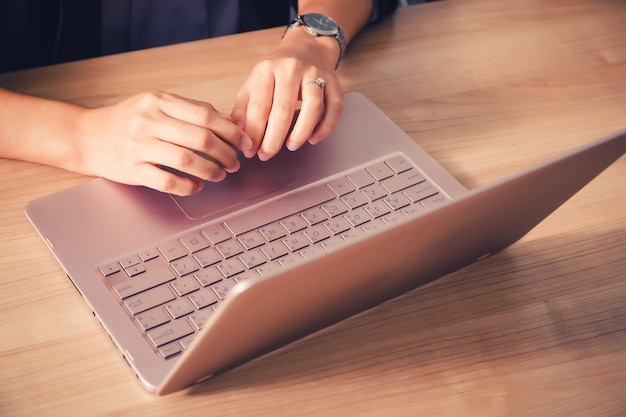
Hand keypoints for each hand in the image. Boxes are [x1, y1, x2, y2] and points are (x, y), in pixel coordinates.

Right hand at [77, 91, 252, 195]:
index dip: (231, 131)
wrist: (85, 136)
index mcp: (159, 101)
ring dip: (211, 171)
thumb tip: (228, 122)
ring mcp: (139, 145)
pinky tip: (196, 186)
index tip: (244, 142)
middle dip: (226, 154)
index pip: (206, 115)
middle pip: (201, 138)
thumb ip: (190, 110)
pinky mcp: (132, 169)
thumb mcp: (156, 104)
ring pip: (187, 160)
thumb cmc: (127, 120)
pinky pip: (167, 181)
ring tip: (220, 174)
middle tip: (235, 163)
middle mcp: (149, 120)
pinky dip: (187, 186)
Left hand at [232, 29, 343, 160]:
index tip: (250, 151)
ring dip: (301, 132)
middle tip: (267, 155)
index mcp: (267, 70)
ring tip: (291, 146)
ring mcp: (315, 73)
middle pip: (284, 109)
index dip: (254, 133)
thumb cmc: (277, 71)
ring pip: (313, 106)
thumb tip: (239, 135)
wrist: (306, 47)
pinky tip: (314, 138)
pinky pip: (335, 107)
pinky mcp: (333, 81)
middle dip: (274, 139)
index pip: (259, 106)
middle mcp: (291, 69)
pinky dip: (326, 126)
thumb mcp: (254, 83)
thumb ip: (244, 108)